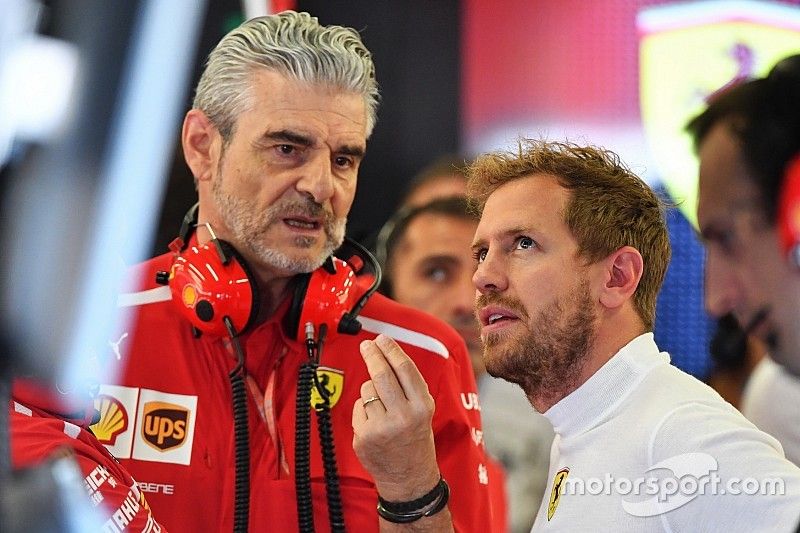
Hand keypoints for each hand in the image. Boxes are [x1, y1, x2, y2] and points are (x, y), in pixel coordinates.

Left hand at [352, 334, 440, 500]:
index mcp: (422, 407)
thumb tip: (387, 353)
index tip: (381, 339)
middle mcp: (403, 416)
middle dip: (372, 355)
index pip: (404, 369)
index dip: (390, 349)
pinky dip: (364, 408)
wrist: (409, 477)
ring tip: (381, 404)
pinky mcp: (364, 436)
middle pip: (381, 374)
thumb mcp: (423, 410)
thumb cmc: (415, 437)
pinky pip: (359, 407)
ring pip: (367, 389)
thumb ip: (409, 385)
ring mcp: (382, 427)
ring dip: (370, 389)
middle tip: (366, 345)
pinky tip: (374, 422)